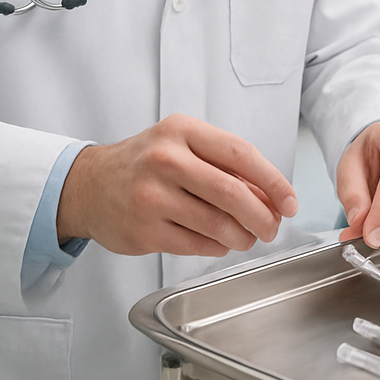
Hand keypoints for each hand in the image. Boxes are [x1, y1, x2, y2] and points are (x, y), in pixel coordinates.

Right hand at [56, 115, 297, 257]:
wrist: (88, 185)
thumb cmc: (145, 163)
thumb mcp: (182, 145)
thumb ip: (224, 165)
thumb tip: (271, 197)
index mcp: (181, 131)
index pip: (241, 155)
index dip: (273, 182)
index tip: (290, 202)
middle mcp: (165, 160)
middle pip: (233, 193)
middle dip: (263, 217)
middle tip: (273, 228)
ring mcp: (151, 197)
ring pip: (217, 225)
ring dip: (242, 237)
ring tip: (246, 238)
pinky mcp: (143, 231)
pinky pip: (196, 245)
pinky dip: (217, 247)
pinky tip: (219, 242)